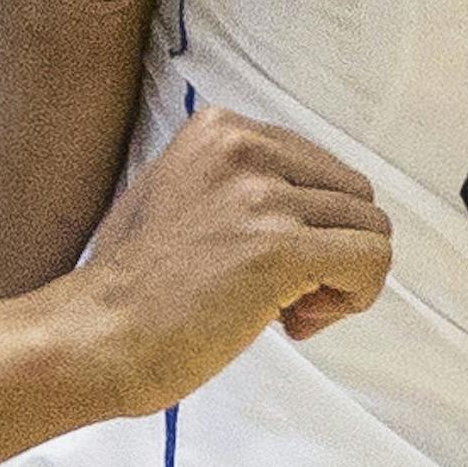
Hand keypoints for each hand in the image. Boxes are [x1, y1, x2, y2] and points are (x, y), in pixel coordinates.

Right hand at [70, 107, 392, 416]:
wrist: (94, 338)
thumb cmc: (136, 285)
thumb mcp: (183, 192)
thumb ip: (244, 181)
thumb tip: (319, 201)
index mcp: (222, 128)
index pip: (322, 167)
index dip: (310, 222)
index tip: (268, 262)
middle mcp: (246, 148)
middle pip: (354, 195)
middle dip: (332, 249)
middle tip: (284, 295)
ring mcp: (264, 196)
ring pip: (372, 228)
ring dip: (341, 279)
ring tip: (287, 310)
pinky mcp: (281, 249)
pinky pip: (373, 260)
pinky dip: (356, 296)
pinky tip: (299, 320)